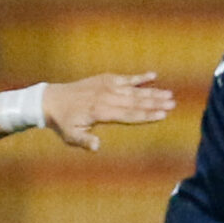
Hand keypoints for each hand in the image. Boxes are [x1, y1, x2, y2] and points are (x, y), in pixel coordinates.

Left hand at [42, 72, 173, 151]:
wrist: (51, 100)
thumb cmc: (63, 122)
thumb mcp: (71, 136)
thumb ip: (85, 141)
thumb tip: (97, 147)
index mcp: (101, 111)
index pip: (129, 115)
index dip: (147, 115)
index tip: (162, 115)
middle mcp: (106, 97)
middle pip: (136, 101)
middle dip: (155, 103)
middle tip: (173, 104)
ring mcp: (106, 86)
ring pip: (134, 90)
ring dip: (152, 92)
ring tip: (169, 94)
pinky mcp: (105, 79)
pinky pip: (125, 78)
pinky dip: (139, 77)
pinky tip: (153, 75)